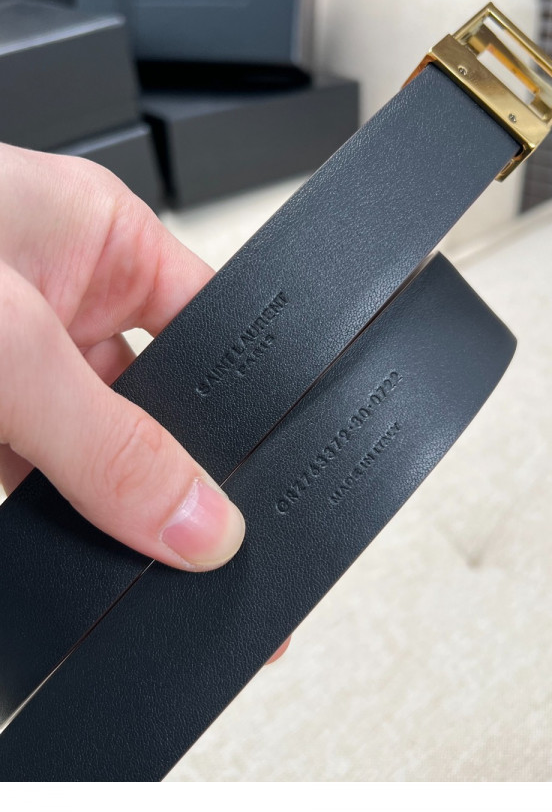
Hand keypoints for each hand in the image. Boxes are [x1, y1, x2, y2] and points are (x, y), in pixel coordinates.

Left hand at [0, 144, 243, 567]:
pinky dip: (45, 538)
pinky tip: (57, 569)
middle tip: (193, 560)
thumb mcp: (13, 343)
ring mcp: (10, 369)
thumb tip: (201, 521)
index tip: (267, 496)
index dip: (242, 411)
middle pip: (153, 413)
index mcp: (100, 239)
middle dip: (167, 483)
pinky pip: (30, 496)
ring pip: (87, 468)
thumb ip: (107, 440)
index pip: (210, 330)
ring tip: (118, 572)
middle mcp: (59, 300)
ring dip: (100, 521)